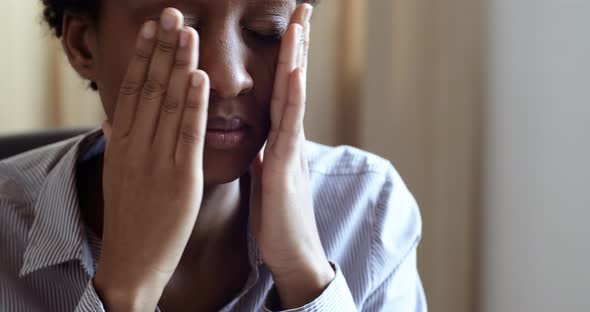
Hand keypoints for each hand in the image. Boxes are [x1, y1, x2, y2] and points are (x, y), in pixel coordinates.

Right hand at [94, 9, 208, 310]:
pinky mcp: (180, 178)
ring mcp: (157, 161)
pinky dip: (194, 104)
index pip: (134, 90)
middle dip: (162, 49)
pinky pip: (187, 134)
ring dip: (179, 65)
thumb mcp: (120, 178)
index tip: (153, 29)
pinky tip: (199, 77)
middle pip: (149, 88)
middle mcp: (137, 146)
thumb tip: (113, 121)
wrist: (133, 262)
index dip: (145, 57)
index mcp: (124, 144)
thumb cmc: (132, 219)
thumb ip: (120, 146)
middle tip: (170, 14)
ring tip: (187, 33)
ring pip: (168, 104)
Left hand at [249, 4, 334, 308]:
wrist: (293, 255)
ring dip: (298, 59)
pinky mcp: (284, 169)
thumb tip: (257, 140)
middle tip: (305, 9)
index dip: (286, 57)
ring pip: (293, 97)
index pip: (282, 89)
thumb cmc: (277, 218)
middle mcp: (288, 139)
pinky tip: (295, 73)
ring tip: (302, 25)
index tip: (290, 26)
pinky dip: (293, 99)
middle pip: (292, 82)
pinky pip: (288, 129)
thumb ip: (264, 154)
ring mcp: (290, 151)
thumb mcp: (265, 177)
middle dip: (298, 45)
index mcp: (279, 140)